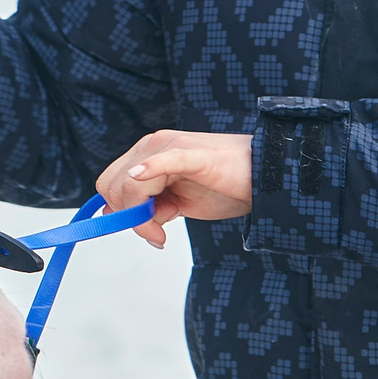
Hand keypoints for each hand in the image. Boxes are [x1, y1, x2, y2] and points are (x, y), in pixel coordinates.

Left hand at [96, 130, 253, 246]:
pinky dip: (148, 170)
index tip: (148, 232)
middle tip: (157, 234)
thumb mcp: (180, 202)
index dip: (120, 212)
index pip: (110, 183)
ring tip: (166, 228)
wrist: (266, 176)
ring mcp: (170, 146)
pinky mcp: (192, 154)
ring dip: (142, 216)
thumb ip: (152, 207)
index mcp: (147, 154)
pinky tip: (141, 178)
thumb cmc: (227, 186)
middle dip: (128, 216)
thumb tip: (125, 216)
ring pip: (131, 183)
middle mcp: (153, 144)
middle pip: (113, 185)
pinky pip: (163, 160)